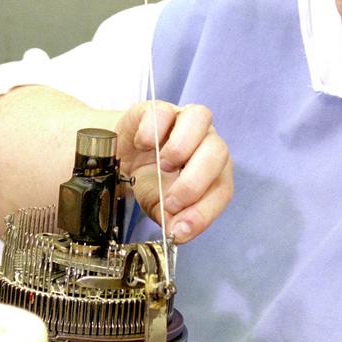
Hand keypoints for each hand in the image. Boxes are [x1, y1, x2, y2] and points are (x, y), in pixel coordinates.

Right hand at [114, 101, 232, 242]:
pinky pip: (163, 112)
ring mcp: (183, 120)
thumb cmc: (147, 179)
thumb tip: (177, 232)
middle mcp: (205, 141)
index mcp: (212, 171)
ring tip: (162, 165)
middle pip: (218, 152)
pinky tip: (142, 146)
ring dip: (181, 148)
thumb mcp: (158, 206)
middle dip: (194, 183)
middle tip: (169, 200)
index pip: (222, 189)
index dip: (204, 212)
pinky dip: (153, 131)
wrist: (119, 156)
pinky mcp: (158, 108)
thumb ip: (171, 219)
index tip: (181, 228)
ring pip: (201, 118)